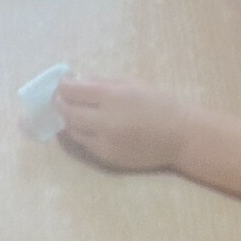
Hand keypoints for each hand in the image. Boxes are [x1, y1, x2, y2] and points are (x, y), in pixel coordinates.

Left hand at [55, 76, 194, 171]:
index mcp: (112, 96)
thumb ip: (101, 83)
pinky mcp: (107, 157)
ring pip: (71, 130)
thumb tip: (75, 83)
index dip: (63, 86)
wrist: (180, 136)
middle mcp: (105, 120)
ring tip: (72, 110)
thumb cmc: (158, 104)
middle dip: (60, 102)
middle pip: (67, 111)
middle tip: (61, 97)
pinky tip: (87, 126)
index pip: (72, 91)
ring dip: (68, 119)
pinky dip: (81, 133)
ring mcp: (105, 142)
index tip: (64, 83)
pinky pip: (85, 144)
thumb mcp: (131, 83)